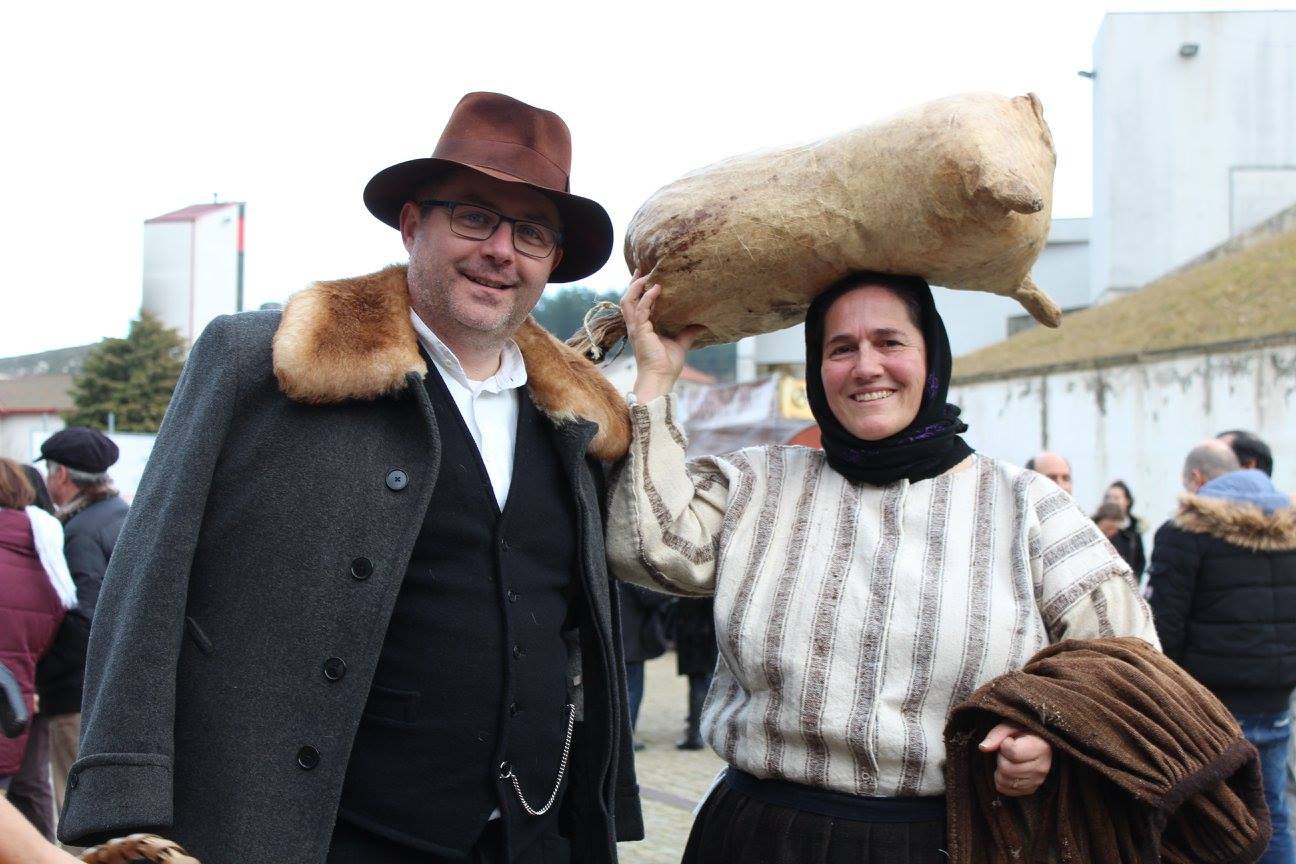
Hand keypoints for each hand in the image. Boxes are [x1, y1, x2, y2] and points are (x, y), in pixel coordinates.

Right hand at [621, 269, 704, 402]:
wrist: (661, 379)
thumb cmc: (667, 365)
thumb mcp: (681, 344)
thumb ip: (688, 332)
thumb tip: (702, 324)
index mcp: (642, 328)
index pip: (636, 305)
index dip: (638, 291)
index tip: (645, 277)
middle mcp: (635, 327)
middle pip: (627, 299)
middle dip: (633, 284)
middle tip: (641, 270)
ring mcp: (636, 329)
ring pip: (628, 301)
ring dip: (636, 287)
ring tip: (646, 276)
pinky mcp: (640, 331)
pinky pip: (641, 310)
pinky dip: (648, 298)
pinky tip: (657, 290)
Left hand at [979, 722, 1051, 796]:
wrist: (1040, 742)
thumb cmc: (1023, 731)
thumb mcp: (1010, 725)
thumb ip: (996, 735)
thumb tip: (983, 748)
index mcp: (1041, 748)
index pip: (1012, 753)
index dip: (1004, 745)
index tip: (1009, 740)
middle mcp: (1042, 768)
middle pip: (1006, 769)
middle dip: (1001, 758)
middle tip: (1006, 751)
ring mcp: (1037, 781)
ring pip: (1004, 781)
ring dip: (1000, 769)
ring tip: (1009, 760)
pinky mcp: (1030, 790)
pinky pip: (1005, 790)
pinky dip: (1001, 780)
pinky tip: (1008, 769)